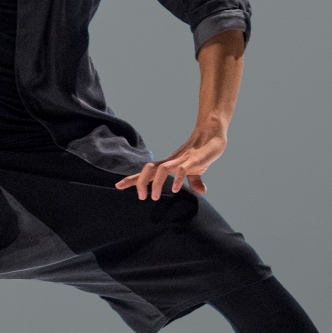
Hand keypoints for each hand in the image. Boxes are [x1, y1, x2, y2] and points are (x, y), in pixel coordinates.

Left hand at [114, 125, 228, 199]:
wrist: (213, 134)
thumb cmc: (202, 152)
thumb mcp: (197, 170)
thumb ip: (194, 181)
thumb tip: (201, 191)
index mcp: (168, 165)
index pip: (147, 173)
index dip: (133, 179)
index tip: (118, 185)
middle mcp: (171, 162)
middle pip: (149, 169)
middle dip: (140, 181)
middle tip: (140, 197)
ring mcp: (181, 160)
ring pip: (162, 169)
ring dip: (156, 183)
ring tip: (154, 197)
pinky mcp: (194, 160)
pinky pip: (182, 170)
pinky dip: (178, 180)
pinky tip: (176, 190)